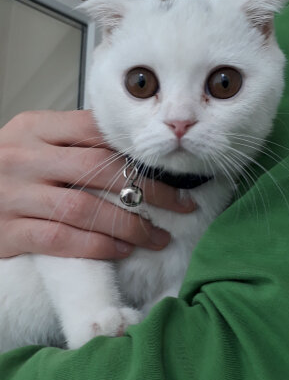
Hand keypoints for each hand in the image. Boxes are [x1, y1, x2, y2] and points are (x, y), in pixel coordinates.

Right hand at [0, 110, 194, 258]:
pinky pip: (60, 240)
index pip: (94, 130)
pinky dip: (96, 246)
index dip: (137, 150)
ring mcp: (13, 196)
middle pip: (98, 169)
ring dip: (128, 225)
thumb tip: (125, 149)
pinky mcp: (7, 232)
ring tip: (157, 236)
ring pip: (83, 209)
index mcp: (32, 128)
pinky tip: (121, 250)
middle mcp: (23, 158)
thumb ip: (68, 142)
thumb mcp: (28, 144)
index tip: (170, 168)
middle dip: (147, 189)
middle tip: (180, 204)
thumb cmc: (2, 171)